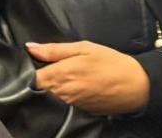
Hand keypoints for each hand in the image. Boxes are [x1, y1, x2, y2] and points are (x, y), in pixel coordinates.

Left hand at [27, 40, 149, 114]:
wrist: (134, 86)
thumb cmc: (110, 62)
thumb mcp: (84, 48)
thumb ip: (54, 49)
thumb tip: (30, 47)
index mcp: (61, 75)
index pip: (30, 78)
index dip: (28, 70)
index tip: (31, 63)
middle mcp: (61, 94)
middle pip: (38, 89)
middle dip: (38, 79)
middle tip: (46, 67)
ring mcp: (69, 106)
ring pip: (49, 97)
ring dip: (50, 88)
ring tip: (62, 76)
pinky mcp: (76, 112)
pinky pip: (61, 104)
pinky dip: (61, 96)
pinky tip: (72, 87)